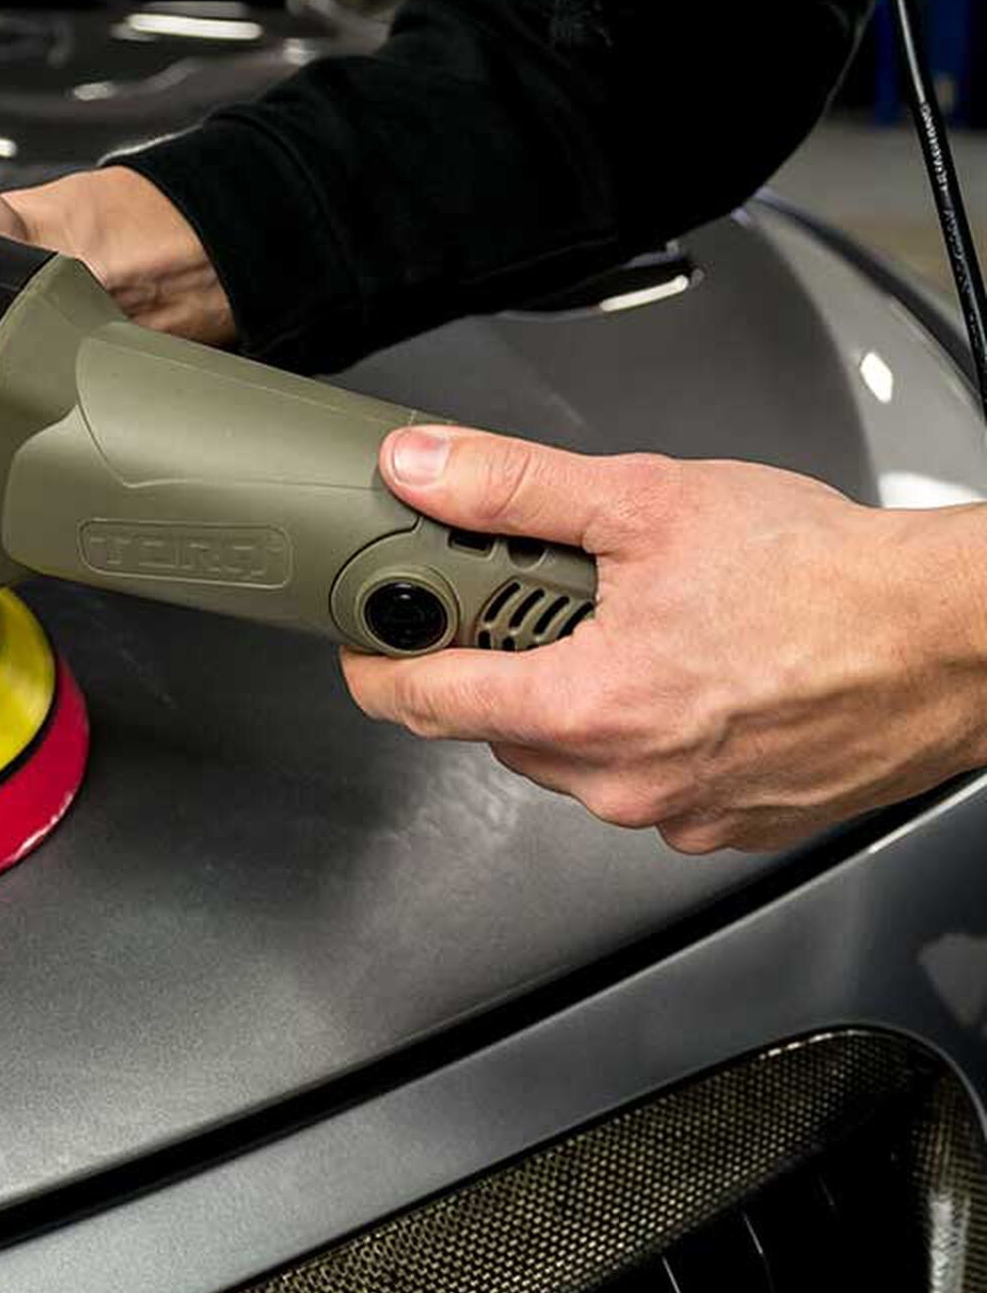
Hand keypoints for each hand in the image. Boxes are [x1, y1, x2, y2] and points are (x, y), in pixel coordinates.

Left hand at [340, 426, 986, 852]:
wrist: (955, 636)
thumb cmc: (825, 577)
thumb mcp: (646, 500)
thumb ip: (512, 486)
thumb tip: (421, 468)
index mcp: (589, 708)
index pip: (425, 705)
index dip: (379, 665)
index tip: (365, 642)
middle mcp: (625, 781)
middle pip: (497, 728)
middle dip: (499, 663)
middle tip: (536, 598)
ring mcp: (679, 812)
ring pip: (572, 757)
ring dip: (577, 694)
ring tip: (640, 625)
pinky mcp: (729, 825)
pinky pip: (645, 780)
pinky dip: (645, 728)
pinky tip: (692, 672)